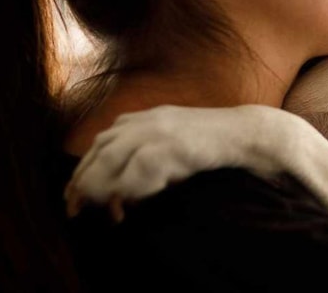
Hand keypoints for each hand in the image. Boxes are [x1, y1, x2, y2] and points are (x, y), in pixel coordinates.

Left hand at [65, 104, 289, 219]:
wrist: (252, 134)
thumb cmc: (216, 145)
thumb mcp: (175, 145)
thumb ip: (149, 159)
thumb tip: (123, 194)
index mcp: (146, 118)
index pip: (102, 141)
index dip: (86, 168)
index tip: (75, 194)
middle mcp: (147, 120)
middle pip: (101, 149)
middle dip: (84, 179)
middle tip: (75, 208)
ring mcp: (160, 131)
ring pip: (112, 157)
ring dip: (99, 185)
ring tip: (95, 209)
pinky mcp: (173, 145)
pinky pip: (139, 169)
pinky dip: (128, 187)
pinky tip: (126, 204)